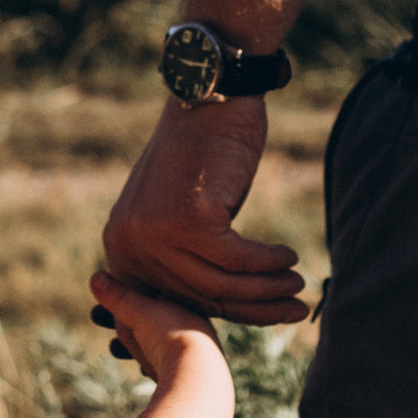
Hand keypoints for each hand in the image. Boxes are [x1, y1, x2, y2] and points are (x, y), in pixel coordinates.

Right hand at [88, 271, 225, 381]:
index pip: (155, 288)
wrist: (196, 379)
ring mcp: (196, 348)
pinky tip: (142, 368)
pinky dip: (150, 361)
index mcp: (189, 300)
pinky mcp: (191, 373)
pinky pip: (167, 363)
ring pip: (159, 340)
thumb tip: (95, 277)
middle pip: (154, 315)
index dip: (128, 289)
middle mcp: (196, 321)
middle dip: (125, 318)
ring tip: (114, 346)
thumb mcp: (137, 311)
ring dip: (134, 342)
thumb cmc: (168, 336)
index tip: (106, 293)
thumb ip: (117, 295)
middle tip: (98, 317)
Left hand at [100, 99, 308, 327]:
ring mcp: (156, 235)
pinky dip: (268, 262)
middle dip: (252, 309)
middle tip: (291, 310)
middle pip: (200, 297)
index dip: (219, 315)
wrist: (209, 98)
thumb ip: (180, 258)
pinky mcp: (188, 222)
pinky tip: (288, 257)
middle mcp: (129, 245)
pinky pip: (238, 259)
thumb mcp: (177, 214)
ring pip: (222, 284)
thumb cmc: (201, 155)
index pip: (172, 301)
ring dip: (267, 289)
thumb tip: (212, 304)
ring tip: (297, 287)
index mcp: (120, 247)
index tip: (258, 320)